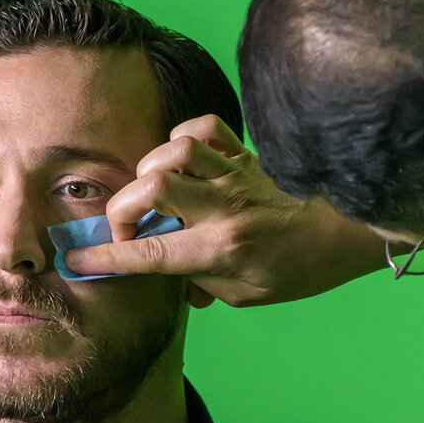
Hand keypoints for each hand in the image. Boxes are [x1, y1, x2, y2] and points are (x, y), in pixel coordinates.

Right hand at [64, 115, 386, 306]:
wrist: (346, 233)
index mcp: (220, 249)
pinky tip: (182, 158)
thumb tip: (169, 273)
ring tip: (155, 189)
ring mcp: (234, 176)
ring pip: (175, 152)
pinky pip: (206, 127)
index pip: (150, 253)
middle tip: (128, 224)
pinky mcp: (244, 155)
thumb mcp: (244, 294)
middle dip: (123, 207)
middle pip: (152, 188)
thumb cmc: (297, 271)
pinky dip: (183, 137)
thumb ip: (199, 282)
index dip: (107, 256)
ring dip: (152, 169)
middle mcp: (223, 208)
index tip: (78, 259)